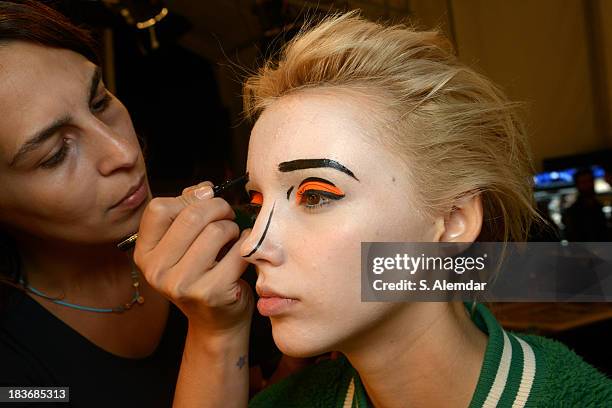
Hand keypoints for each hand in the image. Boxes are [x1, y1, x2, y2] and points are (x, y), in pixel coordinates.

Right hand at [134, 181, 253, 335]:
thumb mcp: (184, 244)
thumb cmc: (202, 275)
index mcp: (145, 254)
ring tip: (232, 237)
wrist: (216, 322)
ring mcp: (182, 284)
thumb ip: (187, 212)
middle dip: (218, 208)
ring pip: (216, 231)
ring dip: (232, 228)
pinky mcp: (211, 293)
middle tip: (228, 214)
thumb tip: (204, 190)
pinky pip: (237, 251)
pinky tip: (243, 250)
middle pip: (192, 217)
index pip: (159, 209)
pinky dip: (246, 245)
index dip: (188, 198)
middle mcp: (157, 271)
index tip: (206, 200)